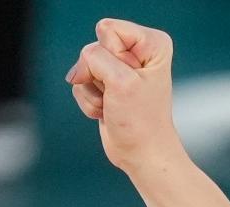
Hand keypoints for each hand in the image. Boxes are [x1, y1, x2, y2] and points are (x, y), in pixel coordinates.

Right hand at [65, 19, 183, 176]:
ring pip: (84, 66)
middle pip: (94, 47)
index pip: (108, 29)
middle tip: (120, 95)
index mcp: (152, 44)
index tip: (129, 79)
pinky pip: (81, 82)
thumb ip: (94, 58)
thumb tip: (77, 69)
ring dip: (93, 90)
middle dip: (99, 75)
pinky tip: (107, 110)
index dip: (111, 56)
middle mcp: (138, 52)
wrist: (141, 154)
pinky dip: (89, 100)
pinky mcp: (107, 84)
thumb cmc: (141, 121)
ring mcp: (121, 68)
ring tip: (114, 105)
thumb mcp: (120, 81)